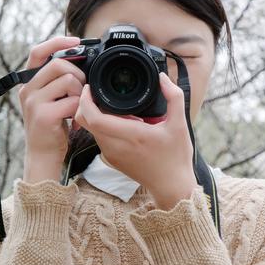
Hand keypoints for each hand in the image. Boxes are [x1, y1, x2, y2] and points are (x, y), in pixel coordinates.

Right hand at [18, 36, 84, 183]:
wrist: (43, 155)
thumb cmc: (51, 126)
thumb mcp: (48, 99)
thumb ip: (56, 80)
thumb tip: (78, 59)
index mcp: (28, 82)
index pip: (38, 51)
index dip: (57, 42)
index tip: (76, 40)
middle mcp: (27, 90)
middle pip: (59, 64)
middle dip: (77, 74)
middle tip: (80, 91)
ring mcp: (34, 103)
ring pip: (68, 80)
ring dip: (79, 92)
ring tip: (75, 106)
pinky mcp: (44, 116)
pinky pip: (72, 101)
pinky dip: (79, 108)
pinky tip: (74, 118)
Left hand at [73, 72, 197, 209]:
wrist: (172, 187)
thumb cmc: (176, 157)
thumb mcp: (180, 124)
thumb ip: (174, 97)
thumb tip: (163, 77)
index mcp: (131, 135)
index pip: (94, 118)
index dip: (86, 101)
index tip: (89, 88)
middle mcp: (116, 146)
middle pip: (85, 122)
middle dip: (84, 104)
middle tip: (93, 91)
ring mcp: (112, 155)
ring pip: (90, 130)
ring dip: (92, 115)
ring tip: (108, 103)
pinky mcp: (112, 160)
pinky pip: (99, 138)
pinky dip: (100, 126)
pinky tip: (117, 120)